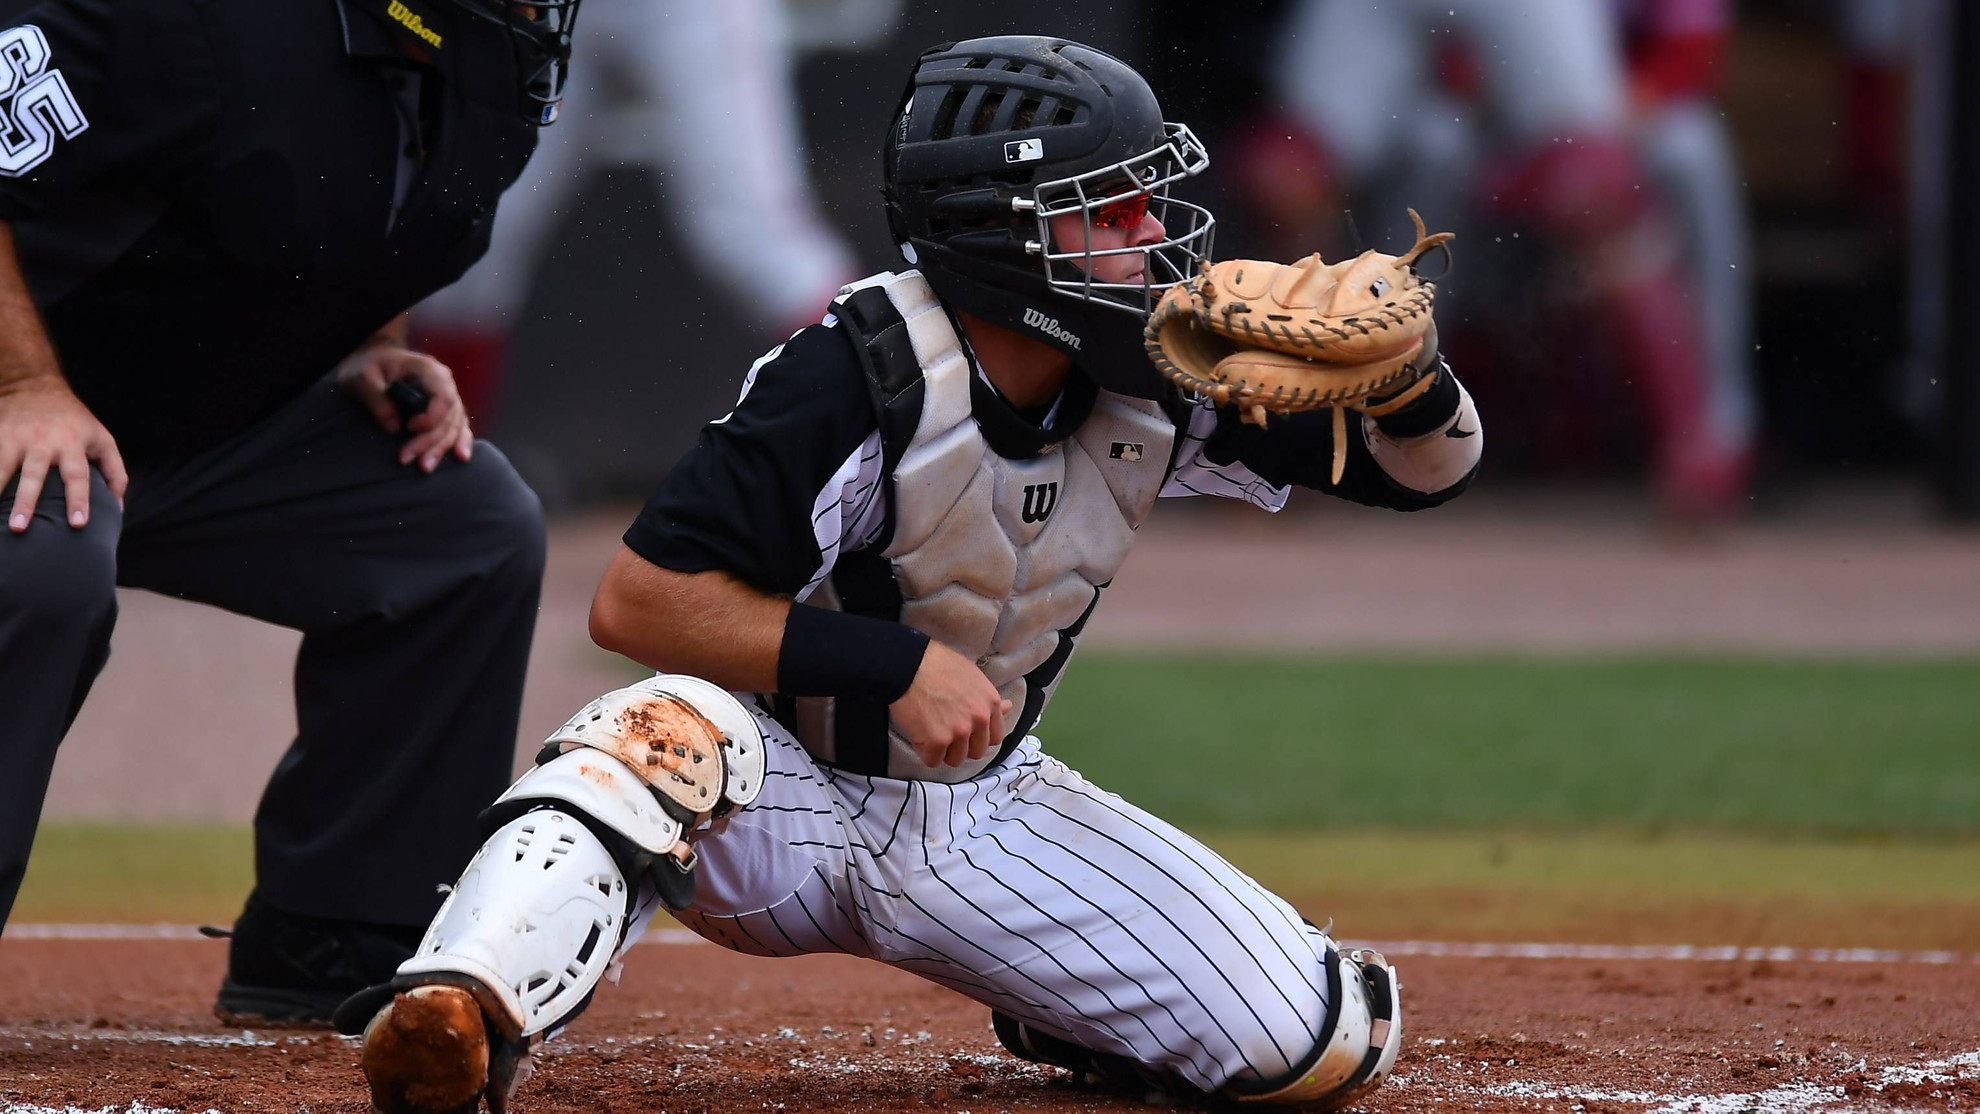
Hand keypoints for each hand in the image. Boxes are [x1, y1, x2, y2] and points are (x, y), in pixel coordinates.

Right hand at [0, 376, 125, 532]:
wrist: (34, 386)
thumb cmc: (75, 422)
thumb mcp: (102, 439)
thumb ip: (114, 472)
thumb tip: (118, 508)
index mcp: (72, 445)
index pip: (78, 477)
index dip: (79, 500)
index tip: (78, 524)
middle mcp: (43, 442)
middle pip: (35, 475)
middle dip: (27, 501)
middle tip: (20, 528)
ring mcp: (15, 438)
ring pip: (1, 467)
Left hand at [335, 342, 472, 471]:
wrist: (376, 359)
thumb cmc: (369, 364)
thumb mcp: (362, 377)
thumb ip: (377, 399)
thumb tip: (394, 427)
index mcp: (428, 370)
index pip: (443, 397)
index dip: (430, 418)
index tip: (408, 428)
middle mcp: (444, 383)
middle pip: (449, 417)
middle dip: (430, 442)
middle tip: (407, 459)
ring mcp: (447, 396)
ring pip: (454, 426)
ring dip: (441, 448)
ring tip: (425, 467)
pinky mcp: (444, 409)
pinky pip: (459, 427)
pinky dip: (460, 442)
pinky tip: (461, 456)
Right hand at [889, 640, 1012, 768]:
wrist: (908, 664)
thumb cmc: (937, 665)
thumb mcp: (972, 676)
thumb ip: (988, 698)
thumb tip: (1007, 707)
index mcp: (990, 703)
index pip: (995, 737)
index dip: (978, 737)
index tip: (967, 732)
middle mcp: (979, 719)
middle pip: (976, 752)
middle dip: (961, 746)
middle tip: (945, 731)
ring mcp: (959, 732)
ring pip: (955, 759)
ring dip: (943, 751)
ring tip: (930, 731)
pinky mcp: (937, 741)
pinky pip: (933, 760)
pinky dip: (925, 751)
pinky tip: (919, 733)